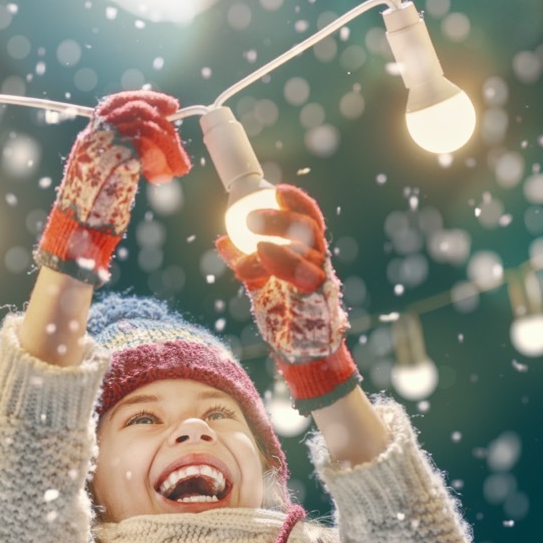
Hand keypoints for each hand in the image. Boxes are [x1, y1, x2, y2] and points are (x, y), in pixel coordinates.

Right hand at [35, 91, 190, 285]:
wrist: (77, 231)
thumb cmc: (93, 207)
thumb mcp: (105, 172)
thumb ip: (123, 151)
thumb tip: (155, 136)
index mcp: (89, 137)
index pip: (116, 103)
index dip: (146, 99)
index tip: (170, 106)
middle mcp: (94, 138)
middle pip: (137, 111)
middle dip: (165, 125)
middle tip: (178, 146)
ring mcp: (104, 149)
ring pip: (147, 129)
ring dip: (170, 146)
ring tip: (179, 166)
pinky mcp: (116, 163)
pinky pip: (148, 150)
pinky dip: (162, 161)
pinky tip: (163, 177)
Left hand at [215, 185, 358, 411]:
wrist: (299, 352)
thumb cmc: (282, 313)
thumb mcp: (260, 283)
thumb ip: (244, 261)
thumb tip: (222, 241)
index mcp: (309, 253)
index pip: (311, 220)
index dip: (299, 202)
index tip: (278, 190)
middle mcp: (319, 263)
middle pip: (309, 230)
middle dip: (280, 219)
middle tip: (249, 216)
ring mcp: (321, 281)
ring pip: (307, 252)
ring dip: (278, 241)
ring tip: (253, 238)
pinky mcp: (319, 300)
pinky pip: (303, 277)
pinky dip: (282, 263)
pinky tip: (262, 255)